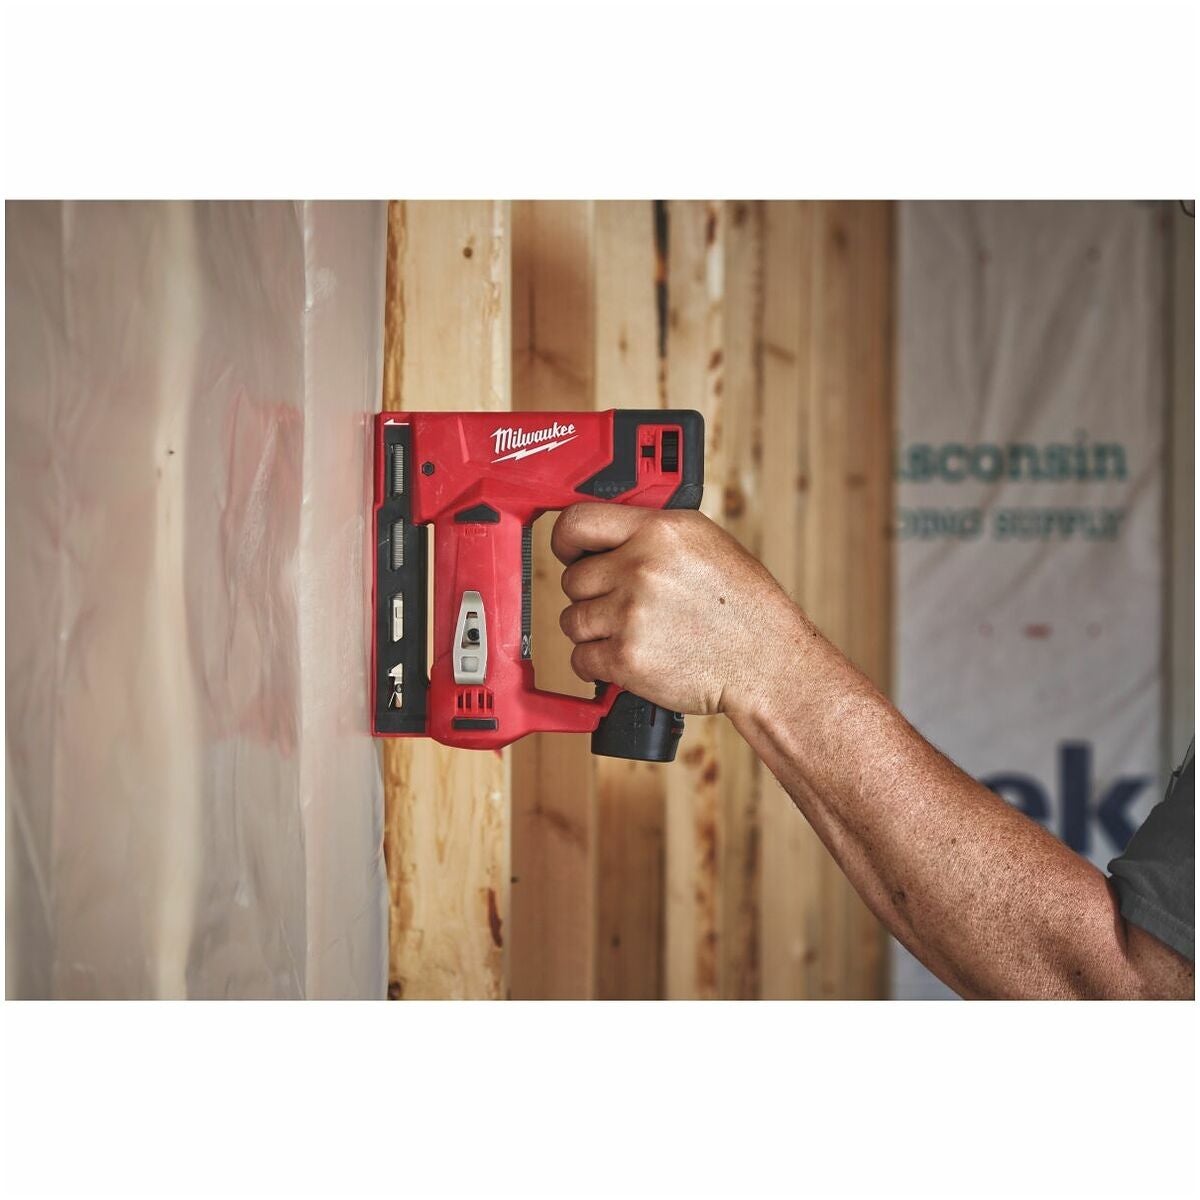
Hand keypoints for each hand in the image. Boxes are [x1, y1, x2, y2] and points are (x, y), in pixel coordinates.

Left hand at [552, 503, 798, 716]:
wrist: (765, 661)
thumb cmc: (743, 606)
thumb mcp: (706, 543)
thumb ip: (653, 535)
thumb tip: (608, 538)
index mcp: (659, 531)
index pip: (578, 521)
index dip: (566, 541)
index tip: (568, 552)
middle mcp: (640, 567)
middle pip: (573, 580)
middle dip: (592, 596)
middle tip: (622, 606)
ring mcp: (630, 614)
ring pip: (573, 621)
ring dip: (594, 632)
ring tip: (632, 634)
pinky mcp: (625, 658)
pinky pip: (580, 659)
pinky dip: (597, 664)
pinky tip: (628, 658)